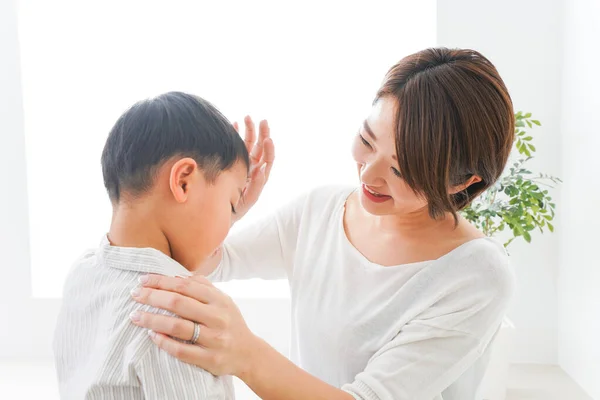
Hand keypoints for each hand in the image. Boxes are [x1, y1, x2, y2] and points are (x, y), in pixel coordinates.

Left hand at [130, 274, 259, 376]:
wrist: (248, 353)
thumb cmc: (229, 322)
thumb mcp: (223, 300)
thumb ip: (203, 287)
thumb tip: (176, 277)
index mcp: (219, 300)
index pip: (185, 286)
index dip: (161, 282)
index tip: (143, 280)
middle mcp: (218, 317)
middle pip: (179, 303)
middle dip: (153, 297)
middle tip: (135, 295)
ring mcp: (214, 339)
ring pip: (178, 327)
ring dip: (152, 320)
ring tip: (135, 316)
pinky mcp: (210, 359)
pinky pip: (182, 350)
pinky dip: (164, 342)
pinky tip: (152, 336)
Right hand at [233, 116, 274, 222]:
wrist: (217, 214)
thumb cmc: (234, 211)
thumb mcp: (247, 201)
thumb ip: (256, 186)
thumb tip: (262, 169)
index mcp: (259, 178)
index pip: (267, 160)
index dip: (269, 150)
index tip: (268, 138)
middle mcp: (252, 169)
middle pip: (260, 148)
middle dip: (262, 134)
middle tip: (262, 121)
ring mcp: (242, 164)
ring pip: (249, 145)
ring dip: (249, 131)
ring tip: (247, 118)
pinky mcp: (231, 161)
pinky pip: (236, 146)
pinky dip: (235, 135)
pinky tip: (235, 124)